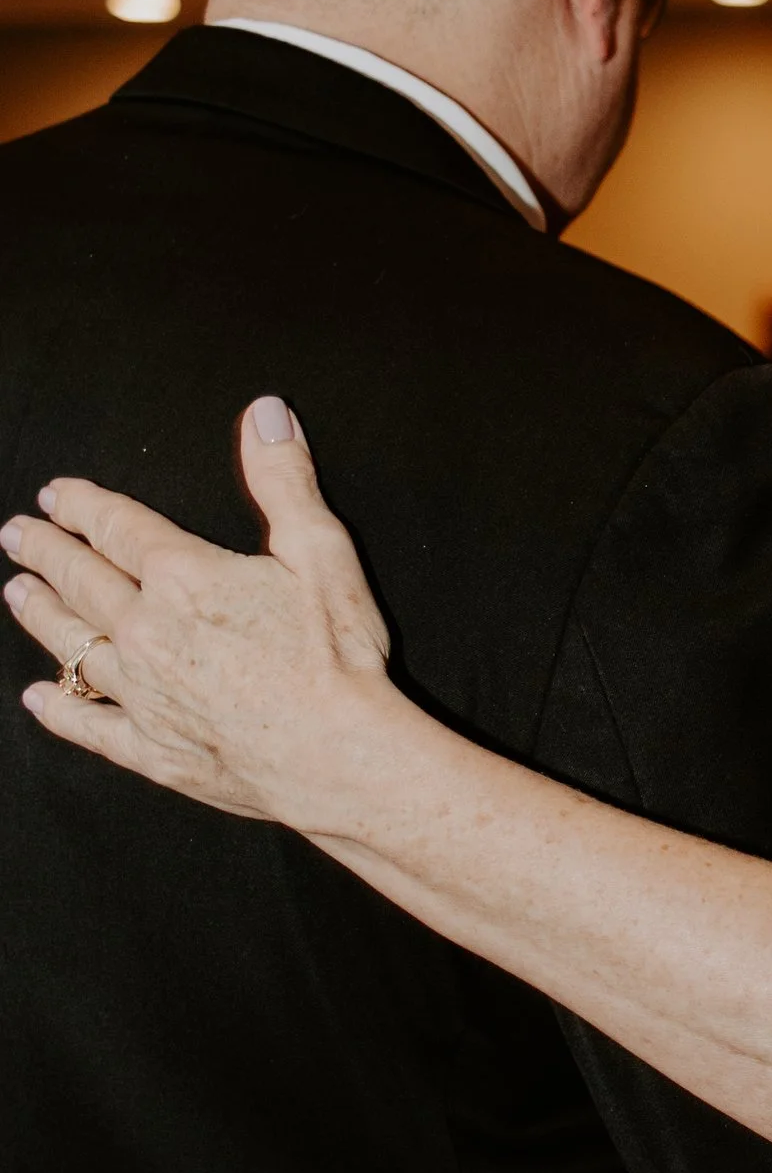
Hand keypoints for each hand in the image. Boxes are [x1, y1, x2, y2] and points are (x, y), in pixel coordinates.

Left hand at [4, 398, 398, 830]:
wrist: (339, 756)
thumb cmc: (336, 659)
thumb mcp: (321, 553)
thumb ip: (284, 480)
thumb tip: (264, 416)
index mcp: (183, 577)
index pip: (116, 527)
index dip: (82, 506)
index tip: (57, 495)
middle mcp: (146, 632)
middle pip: (81, 582)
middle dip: (45, 552)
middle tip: (17, 535)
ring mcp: (141, 693)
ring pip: (72, 645)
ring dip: (41, 615)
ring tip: (18, 594)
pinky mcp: (149, 748)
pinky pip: (87, 725)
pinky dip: (59, 709)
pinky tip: (40, 697)